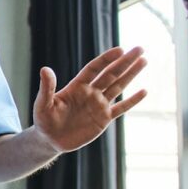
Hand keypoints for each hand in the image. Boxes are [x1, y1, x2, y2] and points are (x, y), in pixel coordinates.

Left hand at [31, 46, 147, 152]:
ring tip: (144, 61)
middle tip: (140, 49)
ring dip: (131, 74)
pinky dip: (132, 101)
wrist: (50, 139)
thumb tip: (45, 69)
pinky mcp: (103, 119)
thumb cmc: (43, 120)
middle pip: (111, 74)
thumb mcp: (43, 103)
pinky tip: (144, 91)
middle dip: (125, 62)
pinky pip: (121, 108)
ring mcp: (99, 105)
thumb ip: (47, 87)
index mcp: (77, 86)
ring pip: (118, 87)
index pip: (94, 69)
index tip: (120, 49)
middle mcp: (91, 93)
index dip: (106, 59)